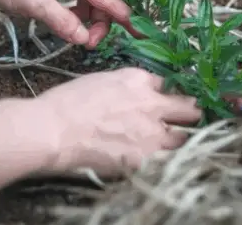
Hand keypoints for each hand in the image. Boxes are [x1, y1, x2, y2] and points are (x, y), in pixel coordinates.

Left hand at [0, 0, 130, 47]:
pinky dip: (69, 15)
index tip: (142, 37)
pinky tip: (60, 25)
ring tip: (72, 38)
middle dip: (98, 25)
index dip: (126, 20)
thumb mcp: (35, 4)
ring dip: (83, 21)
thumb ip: (64, 22)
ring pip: (84, 2)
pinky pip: (69, 0)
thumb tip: (84, 40)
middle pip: (99, 2)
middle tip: (84, 45)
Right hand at [32, 67, 201, 176]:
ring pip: (184, 137)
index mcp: (138, 80)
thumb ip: (125, 88)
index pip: (165, 84)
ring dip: (178, 140)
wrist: (53, 130)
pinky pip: (166, 160)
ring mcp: (152, 132)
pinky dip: (162, 161)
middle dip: (188, 114)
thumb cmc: (65, 104)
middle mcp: (152, 103)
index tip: (162, 102)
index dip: (163, 95)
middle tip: (185, 120)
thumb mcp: (99, 82)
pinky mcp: (147, 158)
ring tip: (167, 145)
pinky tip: (151, 162)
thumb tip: (134, 98)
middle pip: (189, 108)